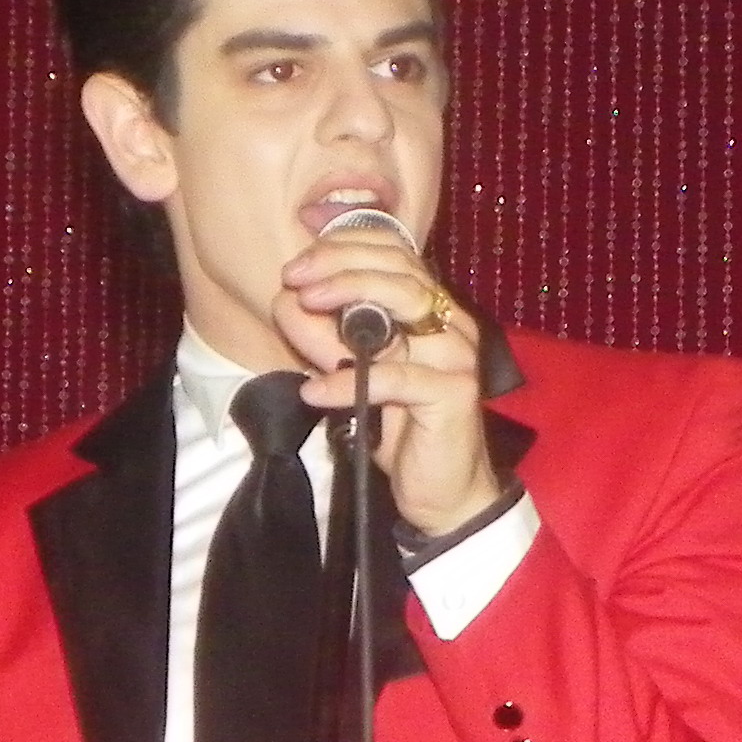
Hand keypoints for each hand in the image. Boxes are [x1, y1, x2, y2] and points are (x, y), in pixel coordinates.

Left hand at [273, 225, 501, 540]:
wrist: (442, 494)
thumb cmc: (399, 431)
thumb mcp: (352, 376)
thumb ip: (323, 340)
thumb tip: (285, 302)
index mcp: (431, 311)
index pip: (395, 252)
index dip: (345, 247)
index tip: (298, 265)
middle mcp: (450, 323)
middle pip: (399, 268)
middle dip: (340, 264)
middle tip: (294, 278)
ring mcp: (456, 355)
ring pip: (407, 302)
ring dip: (349, 295)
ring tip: (304, 305)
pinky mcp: (453, 392)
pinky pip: (396, 377)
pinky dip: (349, 381)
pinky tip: (314, 389)